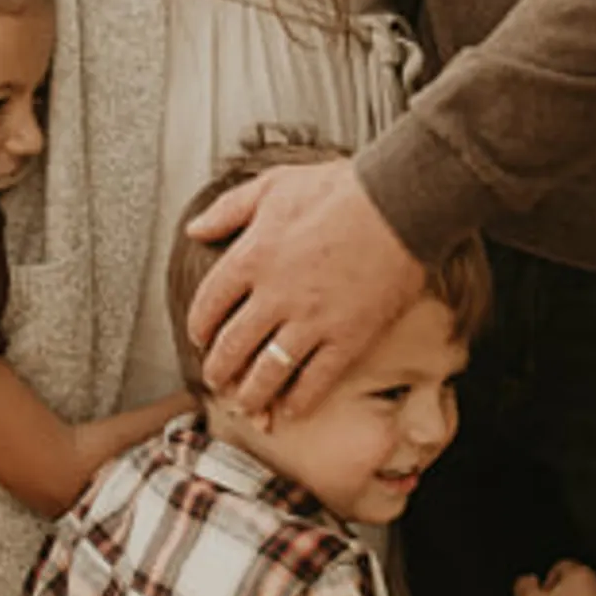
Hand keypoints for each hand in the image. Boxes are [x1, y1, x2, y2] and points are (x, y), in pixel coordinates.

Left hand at [184, 159, 425, 415]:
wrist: (400, 202)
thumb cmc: (340, 189)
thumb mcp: (274, 185)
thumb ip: (228, 210)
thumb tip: (195, 229)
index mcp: (252, 256)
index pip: (208, 305)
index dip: (199, 328)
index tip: (200, 338)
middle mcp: (275, 295)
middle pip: (232, 346)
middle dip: (219, 370)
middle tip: (216, 379)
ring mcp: (312, 320)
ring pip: (268, 372)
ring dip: (251, 394)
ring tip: (245, 403)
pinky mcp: (348, 338)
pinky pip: (316, 381)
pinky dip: (299, 402)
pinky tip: (292, 410)